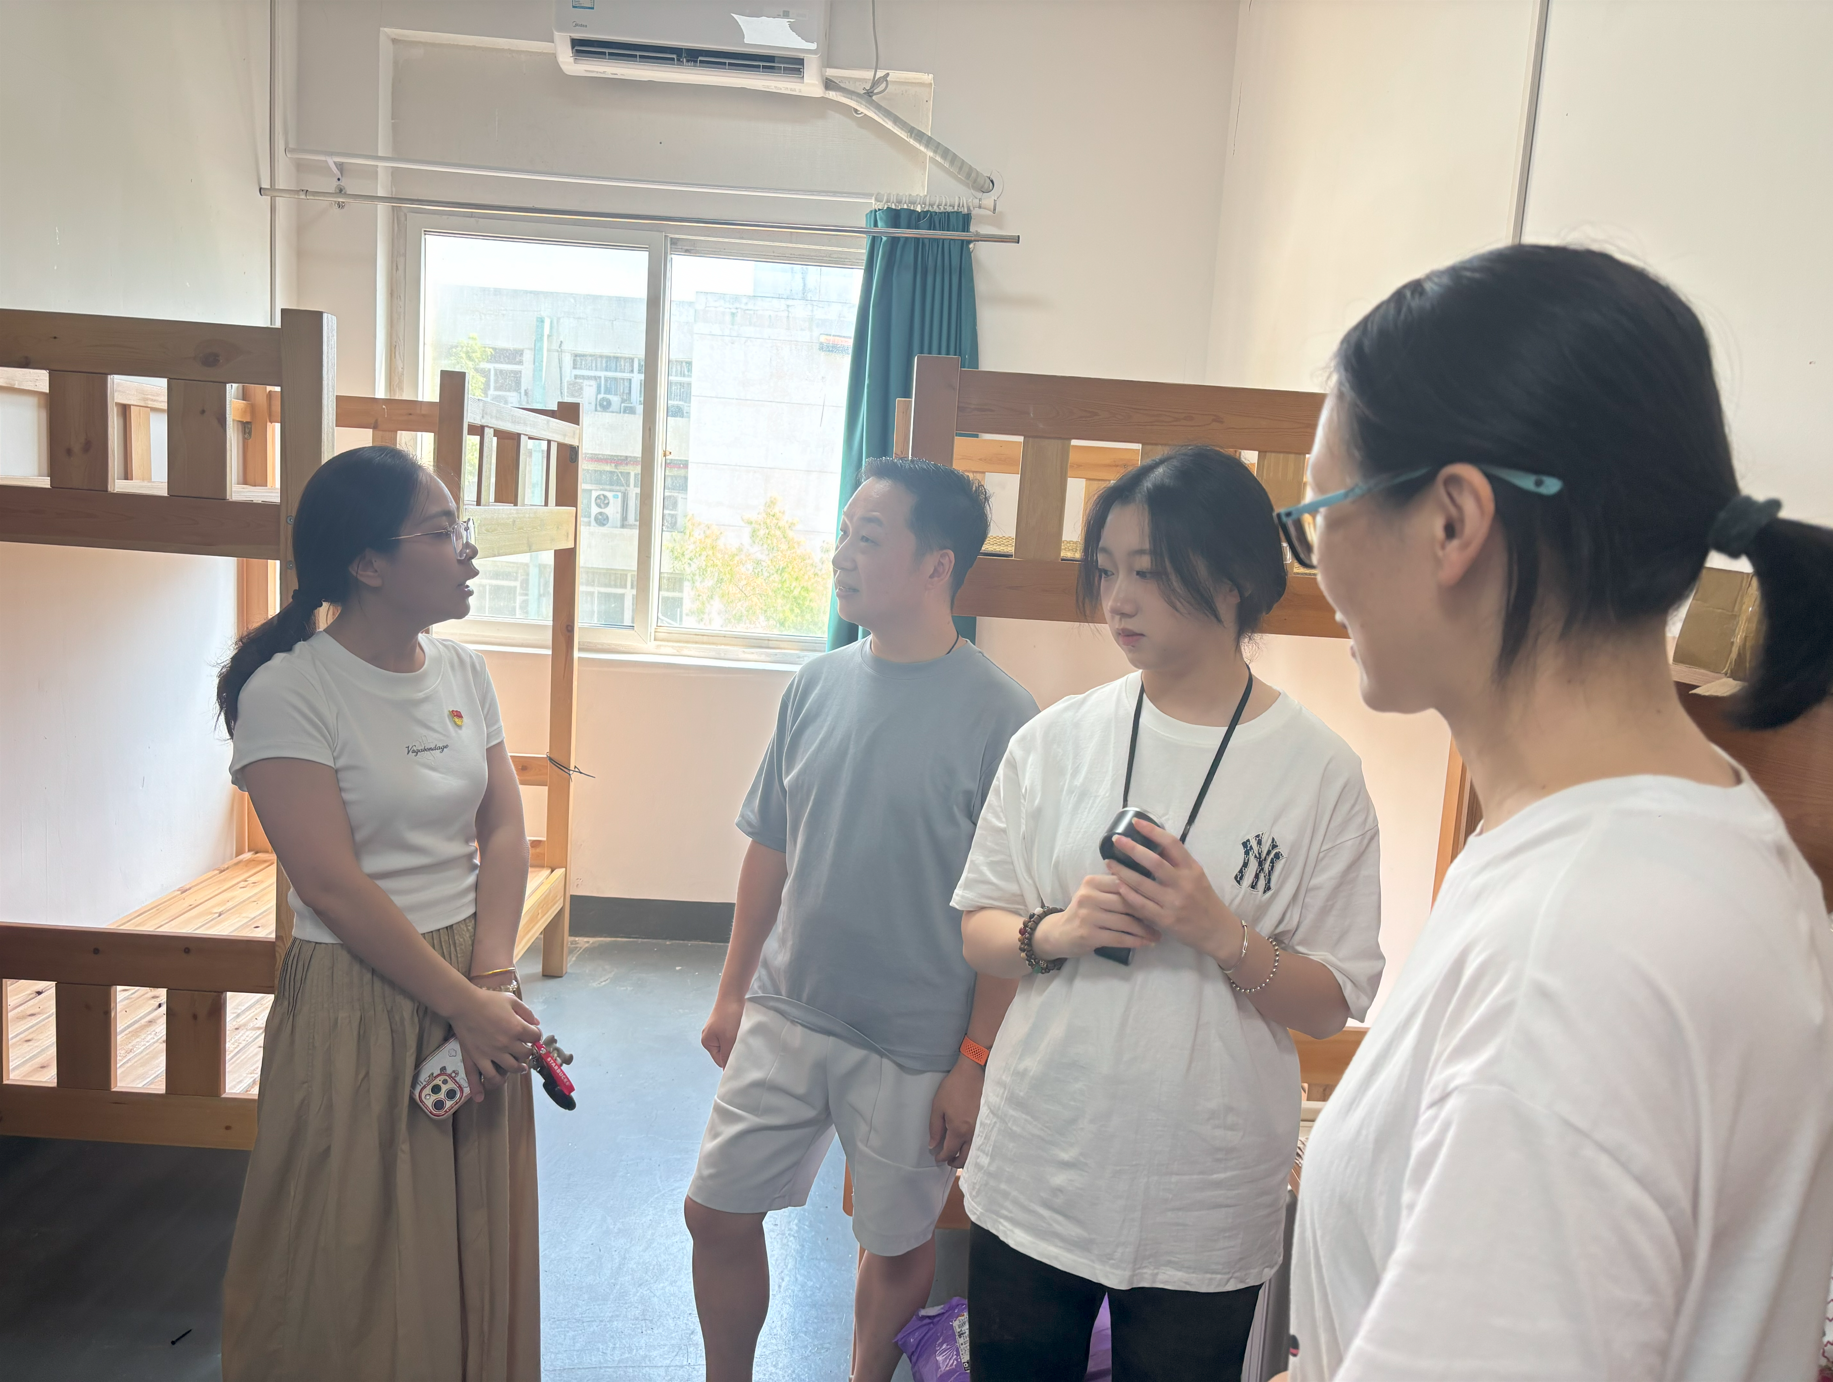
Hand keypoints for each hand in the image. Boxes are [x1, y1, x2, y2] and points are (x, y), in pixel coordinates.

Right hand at [450, 986, 540, 1100]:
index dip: (535, 1036)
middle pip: (524, 1056)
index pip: (535, 1037)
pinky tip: (480, 1097)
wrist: (463, 1005)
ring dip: (515, 1071)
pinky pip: (479, 1077)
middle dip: (527, 1053)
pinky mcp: (476, 1059)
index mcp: (516, 1029)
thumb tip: (536, 1024)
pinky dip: (479, 1089)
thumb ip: (526, 1012)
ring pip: (508, 1070)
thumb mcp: (511, 1000)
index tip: (532, 1034)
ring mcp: (490, 1054)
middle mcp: (506, 1045)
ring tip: (518, 1069)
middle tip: (525, 1050)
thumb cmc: (488, 1000)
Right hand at [700, 995, 745, 1068]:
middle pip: (724, 1052)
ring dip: (736, 1041)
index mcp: (707, 1042)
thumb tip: (727, 1072)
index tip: (740, 1056)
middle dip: (733, 1049)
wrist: (734, 993)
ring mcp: (717, 1029)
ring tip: (741, 1033)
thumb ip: (728, 1056)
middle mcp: (710, 1036)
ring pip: (729, 1043)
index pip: (720, 1060)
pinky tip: (741, 1028)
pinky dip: (737, 1033)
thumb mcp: (729, 1039)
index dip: (730, 1059)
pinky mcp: (724, 1022)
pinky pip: (731, 1034)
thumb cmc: (730, 1016)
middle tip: (741, 1043)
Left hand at [929, 1057, 985, 1167]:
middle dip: (954, 1162)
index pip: (949, 1152)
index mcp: (958, 1130)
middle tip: (947, 1160)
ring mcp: (982, 1129)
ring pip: (975, 1152)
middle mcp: (972, 1134)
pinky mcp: (988, 1123)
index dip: (942, 1157)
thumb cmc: (953, 1087)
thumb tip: (933, 1145)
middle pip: (964, 1157)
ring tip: (957, 1154)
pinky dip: (974, 1149)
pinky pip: (981, 1142)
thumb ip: (935, 1128)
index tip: (937, 1158)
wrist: (972, 1072)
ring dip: (965, 1157)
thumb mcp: (938, 1106)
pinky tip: (968, 1145)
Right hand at [1033, 874, 1158, 960]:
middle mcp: (1088, 896)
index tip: (1161, 899)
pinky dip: (1136, 941)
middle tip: (1164, 919)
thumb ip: (1114, 889)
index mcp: (1091, 882)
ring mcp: (1087, 916)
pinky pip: (1119, 937)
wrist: (1058, 934)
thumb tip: (1150, 887)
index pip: (1124, 883)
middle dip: (1148, 912)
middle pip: (1126, 902)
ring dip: (1145, 930)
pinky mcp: (1089, 934)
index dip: (1144, 892)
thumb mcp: (1094, 894)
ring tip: (1158, 935)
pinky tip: (1146, 943)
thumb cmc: (1083, 912)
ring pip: (1125, 922)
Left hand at [1106, 817, 1243, 961]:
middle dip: (1132, 848)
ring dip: (1122, 871)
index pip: (1172, 844)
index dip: (1153, 831)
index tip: (1136, 822)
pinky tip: (1118, 885)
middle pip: (1154, 861)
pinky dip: (1127, 893)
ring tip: (1110, 863)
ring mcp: (1174, 903)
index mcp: (1192, 869)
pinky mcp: (1166, 920)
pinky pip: (1141, 905)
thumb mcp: (1196, 877)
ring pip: (1142, 883)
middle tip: (1116, 840)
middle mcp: (1184, 884)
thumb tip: (1153, 841)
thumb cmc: (1204, 900)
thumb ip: (1177, 862)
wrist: (1217, 931)